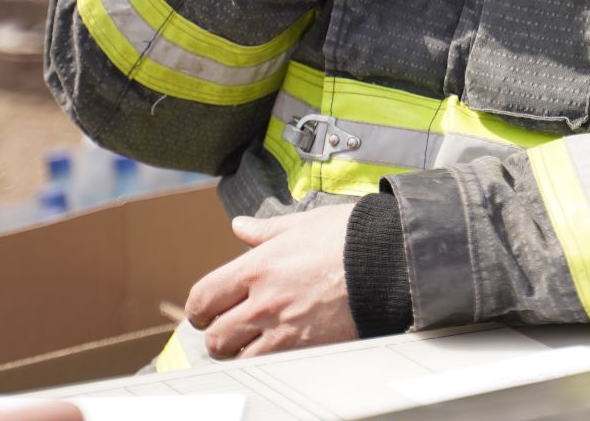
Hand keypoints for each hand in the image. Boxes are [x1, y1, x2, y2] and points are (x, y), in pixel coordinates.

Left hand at [185, 207, 358, 358]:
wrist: (390, 260)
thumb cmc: (349, 237)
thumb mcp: (302, 224)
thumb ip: (265, 231)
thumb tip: (240, 227)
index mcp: (257, 266)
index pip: (203, 298)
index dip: (199, 309)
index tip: (206, 311)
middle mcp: (263, 301)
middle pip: (215, 336)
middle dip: (217, 334)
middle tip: (229, 329)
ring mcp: (283, 329)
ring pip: (237, 357)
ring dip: (239, 352)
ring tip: (251, 342)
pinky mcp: (306, 349)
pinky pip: (268, 365)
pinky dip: (265, 361)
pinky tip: (275, 349)